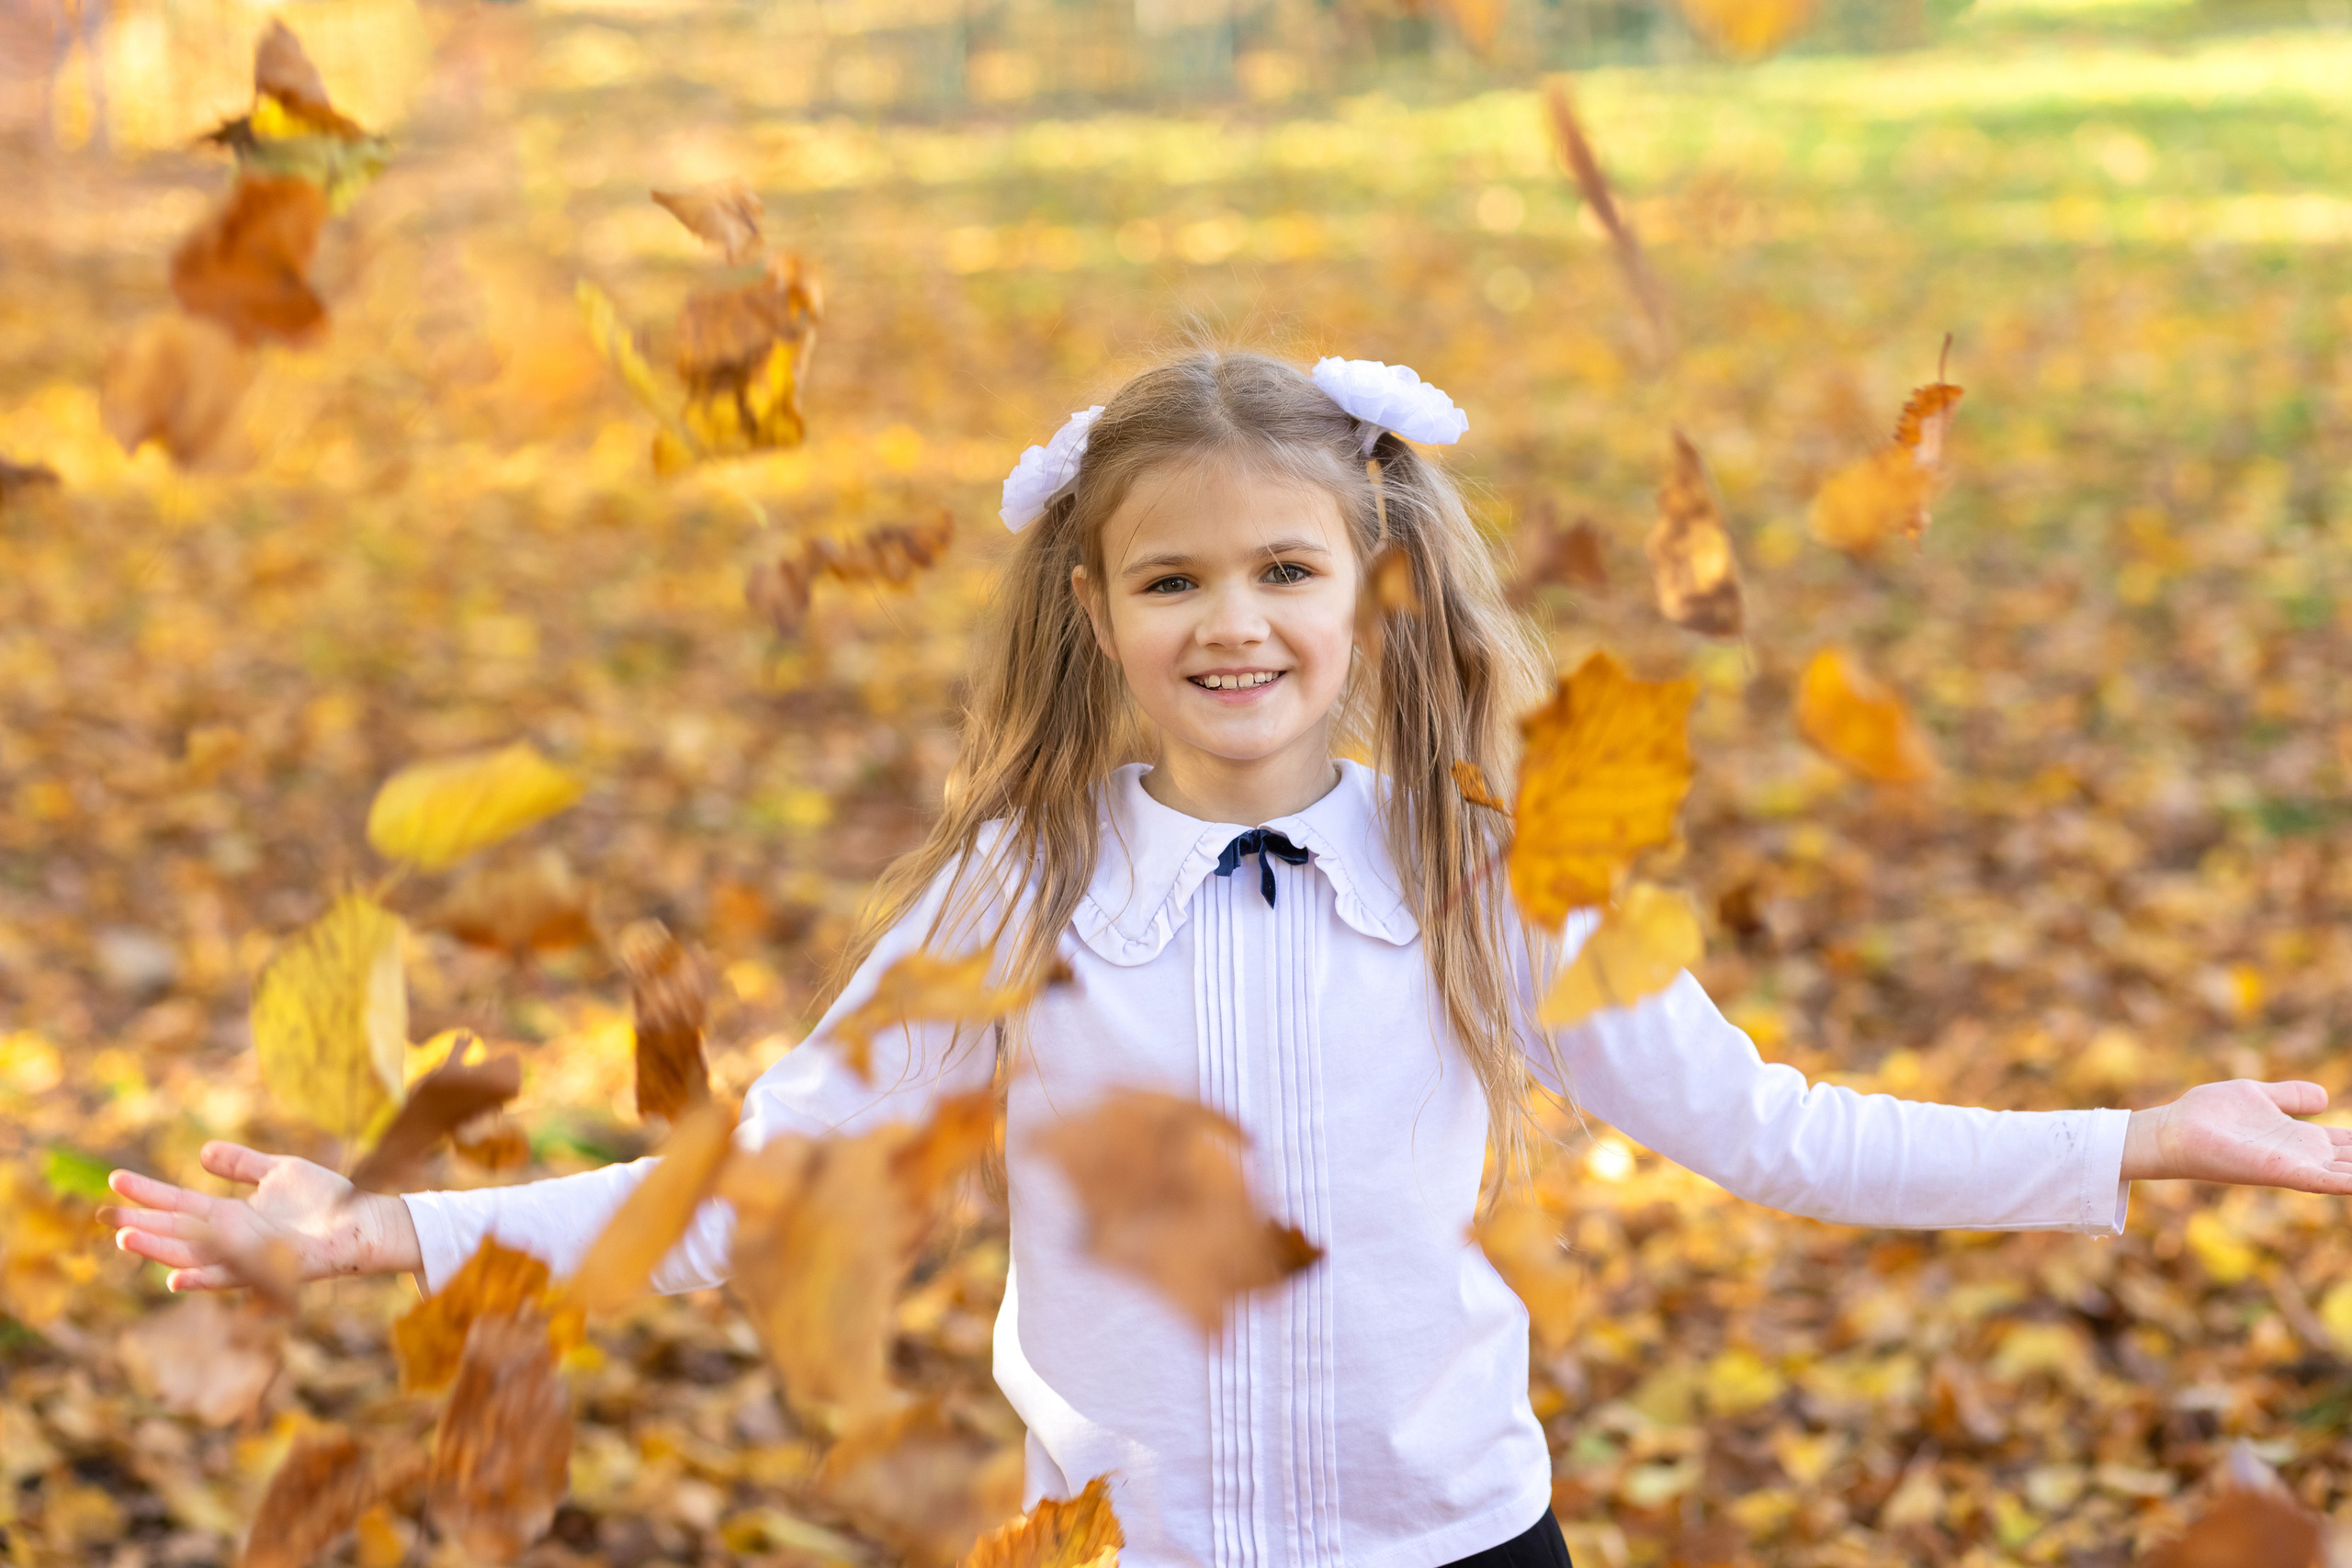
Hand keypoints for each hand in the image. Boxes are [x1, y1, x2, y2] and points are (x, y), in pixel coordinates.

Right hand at [100, 1141, 422, 1291]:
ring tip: (127, 1239)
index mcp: (231, 1216)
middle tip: (104, 1216)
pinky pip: (233, 1276)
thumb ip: (241, 1165)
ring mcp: (250, 1256)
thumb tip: (201, 1152)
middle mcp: (233, 1239)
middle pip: (177, 1233)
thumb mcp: (279, 1172)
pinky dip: (204, 1276)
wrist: (365, 1221)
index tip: (115, 1179)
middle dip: (142, 1225)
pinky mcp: (273, 1269)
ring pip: (195, 1256)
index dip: (148, 1193)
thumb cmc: (326, 1200)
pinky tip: (176, 1277)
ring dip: (161, 1250)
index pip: (179, 1204)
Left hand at [2121, 1080, 2351, 1193]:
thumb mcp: (2259, 1096)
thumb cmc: (2209, 1115)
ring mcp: (2295, 1166)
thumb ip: (2292, 1097)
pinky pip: (2324, 1181)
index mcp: (2303, 1139)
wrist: (2172, 1131)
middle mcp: (2305, 1156)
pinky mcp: (2281, 1172)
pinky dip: (2349, 1183)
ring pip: (2349, 1173)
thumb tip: (2326, 1096)